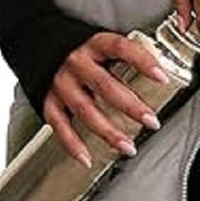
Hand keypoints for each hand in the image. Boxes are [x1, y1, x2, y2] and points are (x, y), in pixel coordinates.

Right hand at [42, 30, 168, 167]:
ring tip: (128, 147)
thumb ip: (124, 57)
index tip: (163, 77)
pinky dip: (73, 145)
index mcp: (94, 44)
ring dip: (109, 132)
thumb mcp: (101, 43)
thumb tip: (159, 73)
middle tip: (152, 121)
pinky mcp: (47, 100)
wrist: (36, 42)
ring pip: (86, 110)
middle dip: (131, 106)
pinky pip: (60, 126)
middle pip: (106, 86)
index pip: (121, 48)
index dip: (143, 61)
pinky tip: (87, 158)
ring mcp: (61, 83)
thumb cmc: (79, 48)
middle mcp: (76, 62)